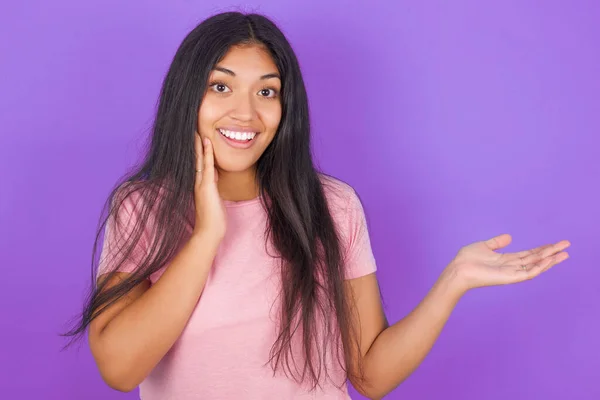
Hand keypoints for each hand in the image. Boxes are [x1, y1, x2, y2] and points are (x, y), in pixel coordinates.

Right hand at [193, 132, 226, 240]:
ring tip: (197, 130)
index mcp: (199, 185)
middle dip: (195, 145)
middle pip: (195, 159)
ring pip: (199, 159)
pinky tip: (207, 141)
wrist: (208, 232)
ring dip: (198, 144)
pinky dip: (207, 152)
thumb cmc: (212, 220)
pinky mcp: (206, 186)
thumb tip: (215, 180)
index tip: (198, 140)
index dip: (198, 152)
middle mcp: (197, 182)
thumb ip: (212, 189)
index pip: (198, 165)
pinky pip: (207, 165)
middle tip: (193, 130)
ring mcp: (200, 183)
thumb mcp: (214, 201)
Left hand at [447, 234, 570, 292]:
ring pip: (536, 266)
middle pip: (536, 259)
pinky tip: (550, 260)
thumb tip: (510, 236)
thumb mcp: (484, 246)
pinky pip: (529, 272)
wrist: (458, 269)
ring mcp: (512, 273)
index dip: (542, 249)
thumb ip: (497, 242)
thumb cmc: (467, 259)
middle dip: (551, 252)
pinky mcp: (510, 278)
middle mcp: (512, 267)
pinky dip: (540, 267)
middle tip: (567, 245)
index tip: (555, 244)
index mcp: (506, 260)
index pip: (529, 254)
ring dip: (550, 259)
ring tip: (564, 253)